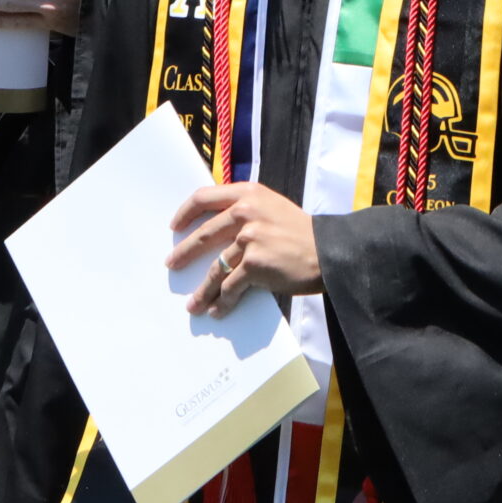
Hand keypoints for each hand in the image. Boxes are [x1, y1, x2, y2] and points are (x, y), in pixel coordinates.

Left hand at [168, 182, 321, 316]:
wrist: (329, 252)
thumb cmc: (302, 232)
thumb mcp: (273, 207)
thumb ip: (247, 210)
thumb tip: (216, 229)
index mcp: (249, 193)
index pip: (204, 197)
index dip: (185, 212)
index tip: (175, 227)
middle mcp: (246, 211)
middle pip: (203, 235)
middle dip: (184, 254)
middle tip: (172, 265)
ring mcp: (249, 238)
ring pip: (216, 268)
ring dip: (202, 290)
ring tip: (194, 304)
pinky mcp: (255, 264)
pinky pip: (231, 287)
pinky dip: (222, 302)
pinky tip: (217, 309)